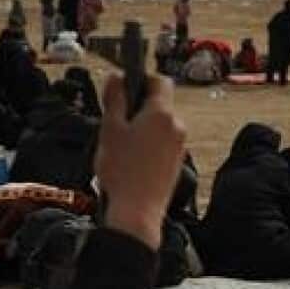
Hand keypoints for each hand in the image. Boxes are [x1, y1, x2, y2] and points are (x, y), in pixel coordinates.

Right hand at [93, 72, 187, 249]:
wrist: (137, 212)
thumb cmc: (122, 171)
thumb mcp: (110, 129)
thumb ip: (115, 99)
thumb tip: (116, 76)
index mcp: (162, 113)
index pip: (159, 80)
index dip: (141, 79)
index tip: (123, 88)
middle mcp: (176, 126)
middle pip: (158, 105)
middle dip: (136, 108)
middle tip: (114, 123)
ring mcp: (179, 146)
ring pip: (158, 126)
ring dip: (140, 128)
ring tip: (119, 148)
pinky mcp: (176, 163)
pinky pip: (161, 144)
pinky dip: (147, 146)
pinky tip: (129, 163)